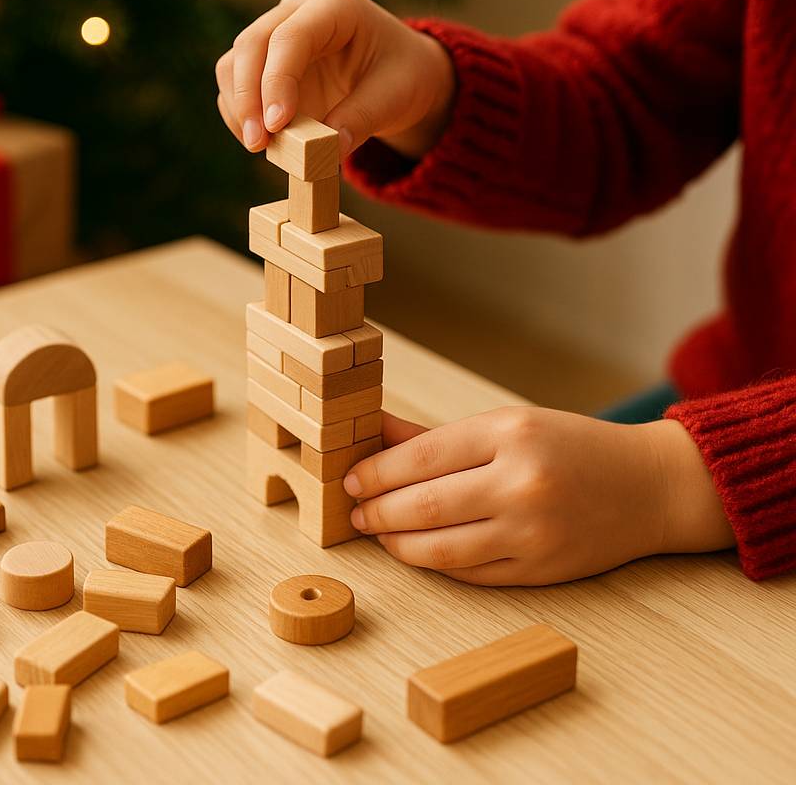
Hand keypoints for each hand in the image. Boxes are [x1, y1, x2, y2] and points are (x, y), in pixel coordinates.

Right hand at [215, 0, 454, 159]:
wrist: (399, 74)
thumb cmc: (402, 76)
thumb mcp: (396, 96)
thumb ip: (362, 119)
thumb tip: (326, 152)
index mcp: (335, 5)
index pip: (290, 37)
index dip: (277, 80)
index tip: (277, 125)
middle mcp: (297, 11)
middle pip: (251, 45)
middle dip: (248, 97)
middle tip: (258, 144)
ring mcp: (275, 34)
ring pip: (234, 64)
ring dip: (240, 109)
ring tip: (262, 148)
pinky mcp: (264, 63)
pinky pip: (235, 87)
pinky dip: (240, 116)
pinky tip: (263, 143)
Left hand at [344, 408, 734, 585]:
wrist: (649, 486)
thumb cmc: (570, 447)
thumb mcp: (507, 424)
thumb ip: (436, 436)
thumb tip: (372, 429)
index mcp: (510, 433)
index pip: (420, 457)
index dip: (375, 472)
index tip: (350, 479)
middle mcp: (521, 482)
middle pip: (424, 506)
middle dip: (377, 511)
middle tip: (356, 512)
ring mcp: (533, 532)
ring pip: (442, 549)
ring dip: (399, 544)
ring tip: (380, 534)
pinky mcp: (541, 571)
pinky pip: (472, 575)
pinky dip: (436, 565)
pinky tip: (418, 552)